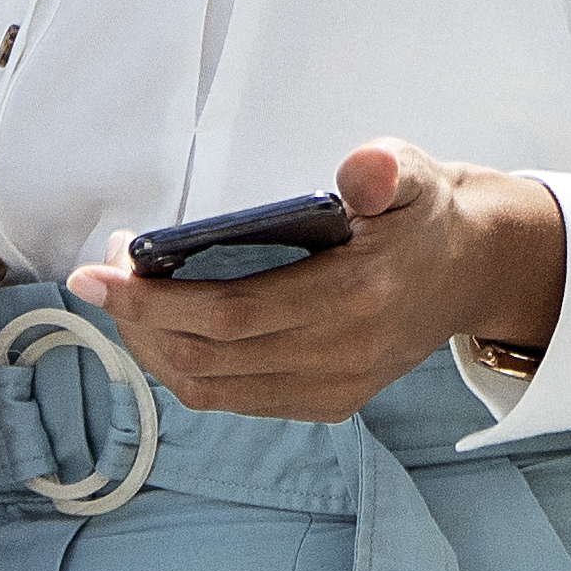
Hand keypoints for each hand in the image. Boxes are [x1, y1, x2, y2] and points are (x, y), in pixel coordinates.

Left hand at [69, 141, 561, 423]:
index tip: (99, 272)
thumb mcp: (415, 170)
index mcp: (356, 295)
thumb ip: (385, 168)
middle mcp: (343, 353)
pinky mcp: (330, 402)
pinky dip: (187, 369)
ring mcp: (335, 386)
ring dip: (153, 348)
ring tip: (125, 300)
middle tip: (102, 274)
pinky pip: (235, 399)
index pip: (230, 312)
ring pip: (211, 387)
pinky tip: (166, 330)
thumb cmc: (421, 212)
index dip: (154, 300)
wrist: (471, 269)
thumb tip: (358, 173)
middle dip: (137, 320)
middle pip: (206, 357)